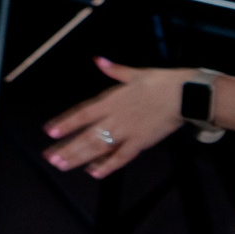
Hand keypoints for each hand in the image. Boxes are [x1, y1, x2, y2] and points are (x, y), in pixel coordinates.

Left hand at [43, 57, 186, 176]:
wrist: (185, 95)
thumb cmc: (161, 82)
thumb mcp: (135, 73)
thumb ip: (114, 70)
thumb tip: (99, 60)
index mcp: (111, 100)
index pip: (82, 114)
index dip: (65, 123)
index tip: (49, 132)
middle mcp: (115, 118)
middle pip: (87, 135)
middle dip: (67, 147)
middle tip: (51, 158)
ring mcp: (127, 132)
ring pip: (99, 147)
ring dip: (80, 157)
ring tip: (63, 166)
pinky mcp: (141, 142)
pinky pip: (122, 157)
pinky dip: (108, 166)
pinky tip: (95, 173)